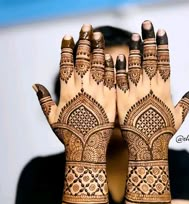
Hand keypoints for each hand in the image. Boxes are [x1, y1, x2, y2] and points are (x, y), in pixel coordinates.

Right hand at [33, 24, 115, 162]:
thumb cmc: (68, 135)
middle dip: (84, 41)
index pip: (66, 63)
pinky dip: (111, 66)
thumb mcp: (52, 118)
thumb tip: (35, 84)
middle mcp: (82, 88)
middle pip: (83, 59)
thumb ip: (44, 99)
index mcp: (67, 90)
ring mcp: (98, 92)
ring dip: (98, 48)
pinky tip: (112, 56)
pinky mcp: (111, 99)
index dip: (67, 48)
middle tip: (87, 27)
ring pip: (98, 65)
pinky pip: (112, 78)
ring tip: (98, 35)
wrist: (88, 148)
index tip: (68, 36)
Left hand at [116, 20, 188, 161]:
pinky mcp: (122, 100)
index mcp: (164, 89)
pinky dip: (118, 69)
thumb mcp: (179, 117)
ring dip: (134, 50)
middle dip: (149, 41)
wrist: (147, 148)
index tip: (161, 31)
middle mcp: (150, 88)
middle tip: (146, 24)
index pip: (164, 62)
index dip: (163, 46)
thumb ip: (188, 101)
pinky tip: (117, 57)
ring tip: (134, 36)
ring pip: (134, 67)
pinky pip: (119, 81)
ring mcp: (135, 93)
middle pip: (150, 59)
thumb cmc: (163, 133)